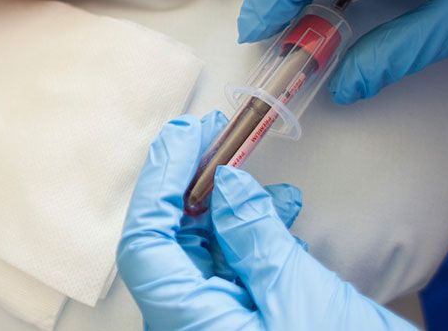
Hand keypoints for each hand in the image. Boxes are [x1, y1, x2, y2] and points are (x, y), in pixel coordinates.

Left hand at [117, 112, 412, 330]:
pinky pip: (230, 282)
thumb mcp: (303, 301)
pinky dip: (251, 244)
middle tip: (217, 142)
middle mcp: (190, 329)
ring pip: (201, 262)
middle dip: (191, 191)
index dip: (157, 184)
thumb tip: (226, 185)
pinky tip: (283, 218)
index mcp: (190, 326)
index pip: (144, 245)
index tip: (182, 136)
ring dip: (226, 214)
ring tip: (263, 181)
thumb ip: (257, 240)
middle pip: (169, 248)